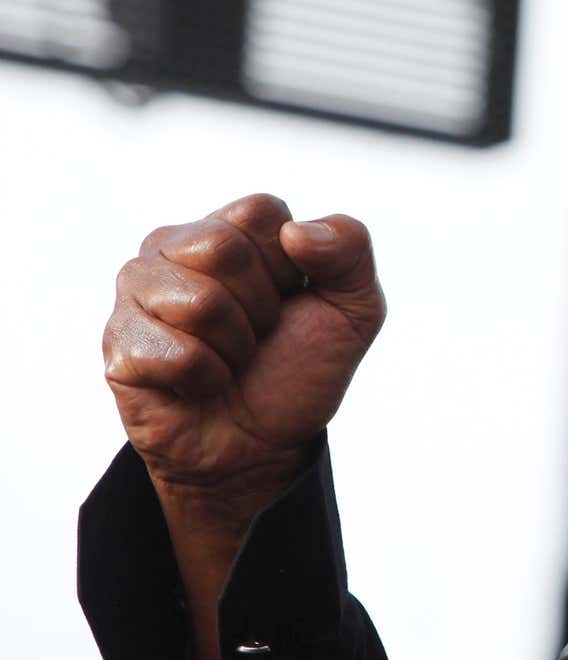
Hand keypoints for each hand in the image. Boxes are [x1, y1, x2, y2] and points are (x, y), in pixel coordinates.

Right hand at [103, 193, 385, 504]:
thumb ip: (351, 249)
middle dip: (261, 308)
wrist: (266, 447)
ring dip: (236, 347)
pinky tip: (199, 385)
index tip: (290, 299)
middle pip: (222, 248)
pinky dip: (208, 380)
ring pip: (199, 302)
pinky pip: (178, 353)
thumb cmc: (301, 369)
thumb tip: (297, 233)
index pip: (260, 210)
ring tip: (229, 360)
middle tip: (257, 336)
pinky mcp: (119, 345)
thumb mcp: (355, 309)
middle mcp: (171, 248)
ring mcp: (135, 294)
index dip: (292, 266)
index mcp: (227, 227)